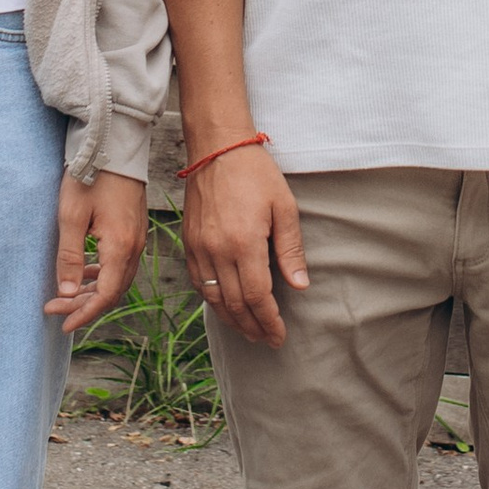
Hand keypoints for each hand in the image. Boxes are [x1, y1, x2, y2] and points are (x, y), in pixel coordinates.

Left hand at [46, 169, 146, 335]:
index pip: (105, 296)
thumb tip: (67, 294)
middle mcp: (134, 247)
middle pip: (112, 291)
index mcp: (120, 247)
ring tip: (65, 295)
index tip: (62, 324)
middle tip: (54, 310)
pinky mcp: (133, 229)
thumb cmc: (90, 176)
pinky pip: (119, 264)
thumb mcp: (71, 216)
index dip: (84, 314)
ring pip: (116, 279)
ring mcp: (137, 238)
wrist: (114, 143)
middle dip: (84, 306)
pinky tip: (83, 272)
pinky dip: (101, 275)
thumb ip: (69, 257)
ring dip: (92, 291)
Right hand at [182, 141, 306, 346]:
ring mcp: (199, 248)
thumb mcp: (284, 207)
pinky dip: (212, 301)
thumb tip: (299, 285)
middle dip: (253, 327)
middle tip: (267, 339)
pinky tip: (225, 307)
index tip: (279, 335)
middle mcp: (217, 250)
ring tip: (249, 331)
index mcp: (244, 243)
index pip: (258, 297)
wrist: (217, 149)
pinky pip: (197, 283)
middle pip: (235, 304)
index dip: (269, 321)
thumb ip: (290, 249)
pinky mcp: (188, 242)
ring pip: (213, 299)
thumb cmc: (255, 174)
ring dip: (232, 320)